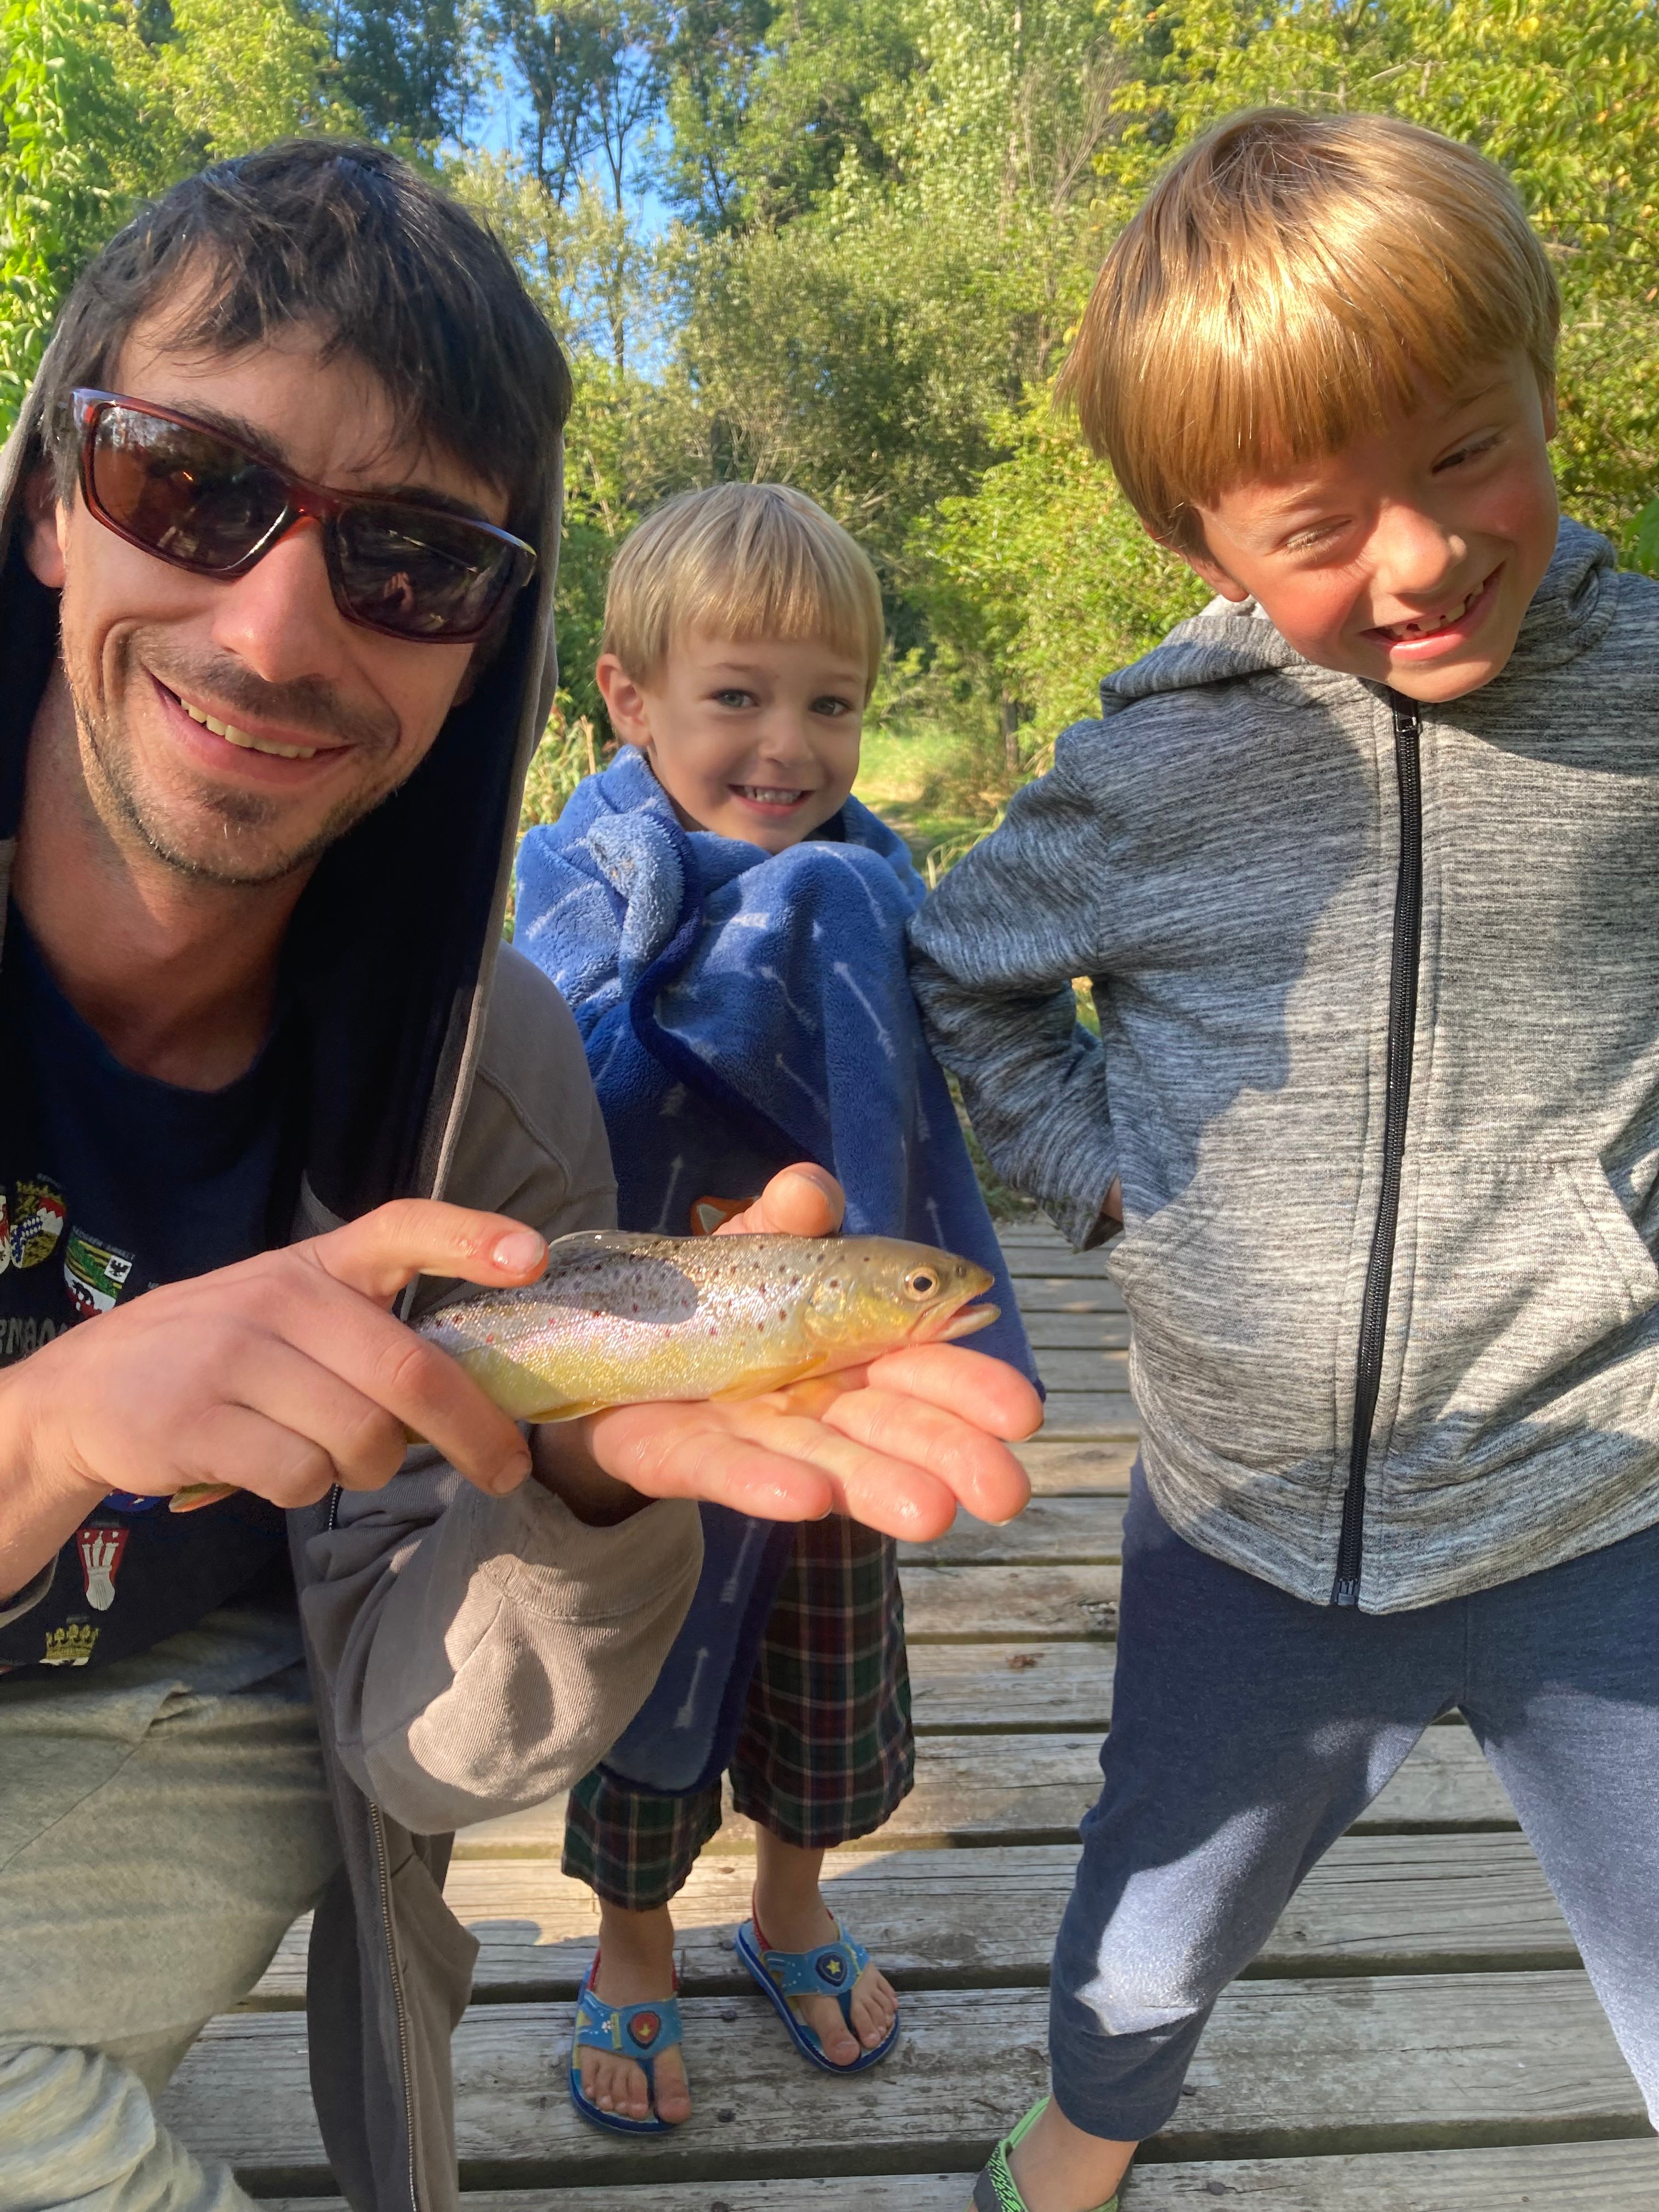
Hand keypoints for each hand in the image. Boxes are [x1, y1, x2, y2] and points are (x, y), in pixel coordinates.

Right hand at [4, 1200, 547, 1528]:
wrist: (81, 1392)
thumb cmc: (219, 1356)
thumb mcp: (288, 1311)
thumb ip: (370, 1330)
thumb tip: (479, 1392)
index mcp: (314, 1264)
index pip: (400, 1226)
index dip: (469, 1237)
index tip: (531, 1256)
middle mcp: (279, 1299)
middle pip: (408, 1373)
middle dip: (473, 1432)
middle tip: (506, 1470)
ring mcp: (233, 1358)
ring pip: (362, 1437)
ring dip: (372, 1468)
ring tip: (338, 1457)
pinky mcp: (196, 1423)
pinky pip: (300, 1475)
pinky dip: (306, 1488)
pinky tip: (275, 1469)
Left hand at [537, 1161, 1040, 1540]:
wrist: (609, 1344)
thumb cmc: (713, 1296)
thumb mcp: (755, 1244)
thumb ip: (788, 1217)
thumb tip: (814, 1189)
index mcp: (852, 1347)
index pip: (925, 1366)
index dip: (972, 1387)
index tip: (1023, 1411)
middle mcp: (818, 1403)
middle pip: (894, 1428)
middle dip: (950, 1455)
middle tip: (1006, 1490)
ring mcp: (757, 1438)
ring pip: (829, 1464)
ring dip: (880, 1487)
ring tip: (934, 1512)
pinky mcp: (685, 1460)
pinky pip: (727, 1473)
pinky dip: (768, 1484)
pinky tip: (807, 1498)